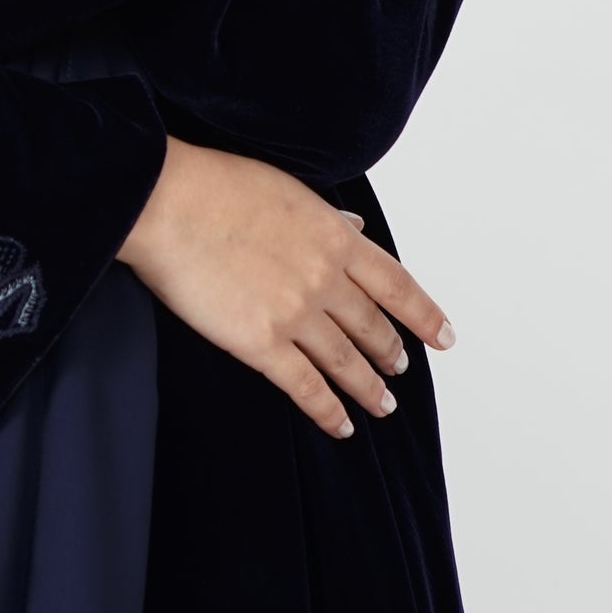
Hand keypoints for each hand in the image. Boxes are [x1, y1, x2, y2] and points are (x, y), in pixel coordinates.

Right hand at [116, 137, 454, 438]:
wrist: (167, 203)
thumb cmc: (216, 186)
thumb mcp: (288, 189)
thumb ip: (327, 217)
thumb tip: (355, 228)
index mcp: (336, 238)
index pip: (398, 286)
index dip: (426, 316)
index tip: (444, 336)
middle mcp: (326, 279)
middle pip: (373, 327)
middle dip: (391, 353)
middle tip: (401, 369)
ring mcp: (296, 314)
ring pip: (346, 361)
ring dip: (369, 387)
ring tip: (383, 405)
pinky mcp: (260, 344)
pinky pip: (305, 386)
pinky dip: (327, 410)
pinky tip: (341, 426)